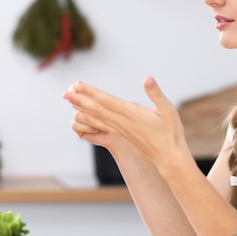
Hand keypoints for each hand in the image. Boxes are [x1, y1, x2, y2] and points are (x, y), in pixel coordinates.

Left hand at [63, 77, 191, 171]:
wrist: (168, 157)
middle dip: (81, 100)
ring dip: (82, 107)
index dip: (93, 93)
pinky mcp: (121, 134)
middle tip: (65, 92)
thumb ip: (156, 94)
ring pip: (98, 117)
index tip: (79, 86)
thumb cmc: (171, 133)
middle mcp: (123, 123)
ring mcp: (121, 129)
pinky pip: (101, 125)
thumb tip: (147, 78)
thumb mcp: (168, 110)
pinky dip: (90, 119)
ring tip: (69, 100)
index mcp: (133, 114)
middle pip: (98, 109)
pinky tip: (80, 116)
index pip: (108, 102)